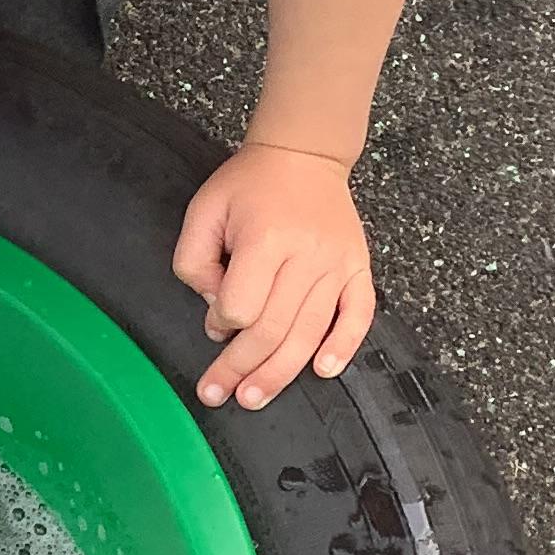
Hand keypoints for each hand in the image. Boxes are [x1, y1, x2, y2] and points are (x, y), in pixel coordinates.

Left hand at [172, 142, 375, 411]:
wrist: (304, 157)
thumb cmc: (248, 185)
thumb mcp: (204, 211)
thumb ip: (194, 260)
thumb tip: (215, 307)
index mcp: (267, 239)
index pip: (242, 305)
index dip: (221, 322)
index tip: (213, 323)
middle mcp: (307, 256)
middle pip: (273, 329)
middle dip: (241, 368)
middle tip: (219, 394)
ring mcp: (338, 264)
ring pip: (310, 332)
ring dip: (280, 373)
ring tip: (254, 397)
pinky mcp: (359, 268)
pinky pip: (358, 315)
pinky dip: (344, 346)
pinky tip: (324, 370)